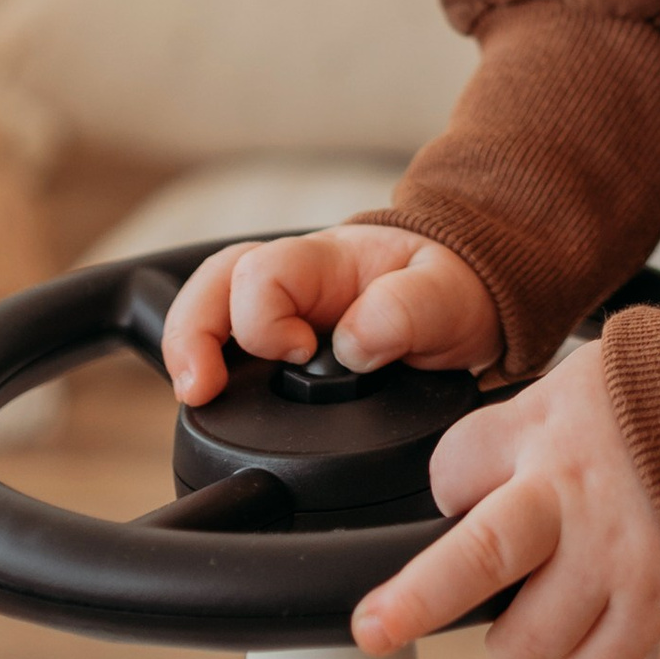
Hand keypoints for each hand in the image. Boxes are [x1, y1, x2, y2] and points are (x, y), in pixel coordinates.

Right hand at [161, 228, 497, 407]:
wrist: (470, 298)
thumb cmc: (454, 291)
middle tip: (198, 387)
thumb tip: (354, 344)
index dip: (266, 320)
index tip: (300, 353)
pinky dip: (210, 364)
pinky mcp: (282, 340)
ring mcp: (283, 305)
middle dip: (192, 332)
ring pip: (209, 305)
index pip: (262, 272)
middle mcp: (295, 276)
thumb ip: (406, 312)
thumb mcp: (449, 298)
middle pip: (215, 281)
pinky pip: (228, 341)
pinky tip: (212, 397)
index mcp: (330, 260)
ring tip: (195, 392)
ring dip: (189, 346)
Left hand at [350, 341, 659, 658]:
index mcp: (543, 427)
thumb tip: (465, 488)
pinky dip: (584, 650)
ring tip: (542, 601)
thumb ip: (520, 435)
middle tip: (373, 629)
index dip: (451, 488)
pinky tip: (595, 613)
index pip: (450, 472)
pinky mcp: (659, 598)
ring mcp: (615, 553)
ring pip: (525, 640)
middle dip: (412, 602)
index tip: (464, 493)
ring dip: (519, 635)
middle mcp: (571, 493)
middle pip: (475, 560)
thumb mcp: (577, 382)